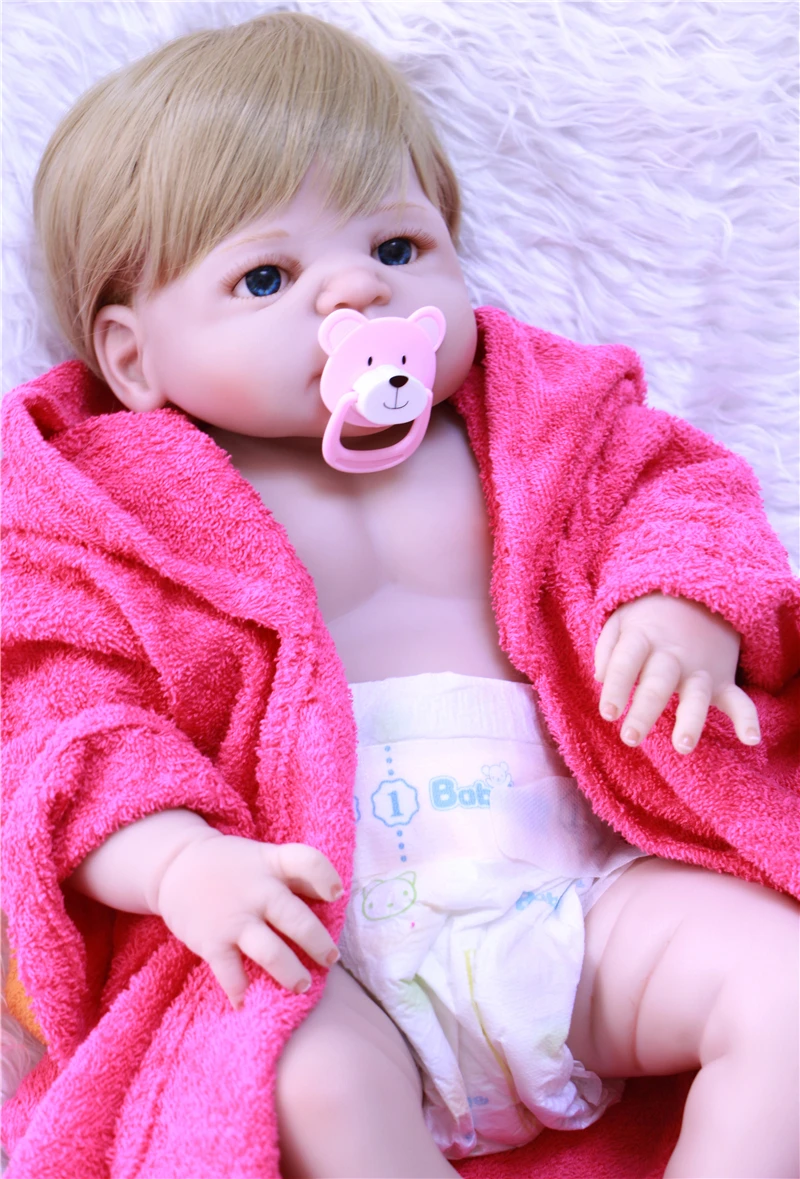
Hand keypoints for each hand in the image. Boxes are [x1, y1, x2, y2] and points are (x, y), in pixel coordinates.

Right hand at [156, 831, 342, 1007]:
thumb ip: (293, 874)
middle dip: (318, 944)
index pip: (307, 862)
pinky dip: (241, 992)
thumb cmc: (231, 866)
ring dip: (291, 973)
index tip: (336, 895)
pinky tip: (247, 1002)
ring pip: (271, 953)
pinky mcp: (212, 941)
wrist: (175, 866)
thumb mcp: (263, 857)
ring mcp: (235, 918)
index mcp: (272, 864)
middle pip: (296, 919)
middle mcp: (257, 891)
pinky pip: (231, 974)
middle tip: (331, 959)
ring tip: (302, 985)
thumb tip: (331, 895)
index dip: (325, 878)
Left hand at [594, 592, 760, 754]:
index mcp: (643, 638)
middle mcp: (672, 655)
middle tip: (630, 739)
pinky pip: (739, 700)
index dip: (616, 687)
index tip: (608, 714)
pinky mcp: (722, 680)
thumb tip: (600, 678)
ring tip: (683, 746)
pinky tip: (751, 739)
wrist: (698, 595)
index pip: (626, 662)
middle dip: (644, 712)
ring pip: (696, 696)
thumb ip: (607, 646)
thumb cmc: (650, 616)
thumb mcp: (620, 618)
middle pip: (658, 684)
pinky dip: (747, 719)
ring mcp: (700, 669)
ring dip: (691, 721)